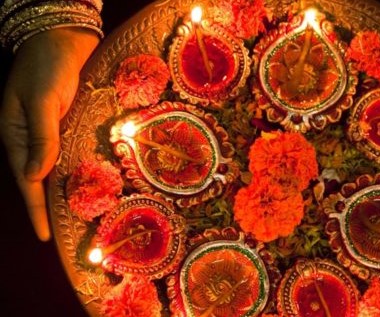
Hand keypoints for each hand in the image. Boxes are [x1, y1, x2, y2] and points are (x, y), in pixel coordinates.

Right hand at [0, 28, 98, 240]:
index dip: (36, 209)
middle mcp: (31, 136)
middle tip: (67, 230)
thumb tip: (37, 175)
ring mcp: (49, 129)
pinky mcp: (66, 121)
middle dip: (51, 205)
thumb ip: (41, 136)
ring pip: (56, 166)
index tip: (44, 236)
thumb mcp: (41, 100)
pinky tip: (88, 178)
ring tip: (80, 213)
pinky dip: (76, 166)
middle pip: (40, 178)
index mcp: (16, 134)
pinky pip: (69, 150)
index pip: (27, 180)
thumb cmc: (47, 65)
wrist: (63, 38)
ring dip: (65, 188)